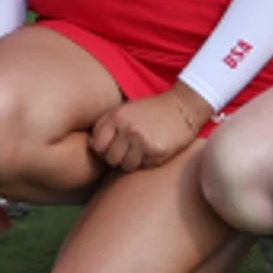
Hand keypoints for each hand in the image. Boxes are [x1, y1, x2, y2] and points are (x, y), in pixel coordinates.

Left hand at [87, 85, 212, 174]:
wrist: (182, 106)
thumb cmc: (151, 110)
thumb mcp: (125, 110)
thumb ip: (106, 125)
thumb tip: (90, 145)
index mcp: (116, 116)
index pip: (97, 145)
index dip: (103, 149)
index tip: (112, 146)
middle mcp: (127, 128)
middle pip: (110, 158)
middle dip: (118, 157)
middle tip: (129, 150)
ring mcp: (141, 141)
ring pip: (126, 166)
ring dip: (132, 161)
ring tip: (141, 149)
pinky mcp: (156, 151)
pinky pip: (143, 166)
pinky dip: (147, 161)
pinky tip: (153, 149)